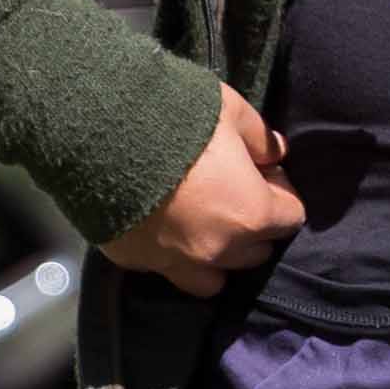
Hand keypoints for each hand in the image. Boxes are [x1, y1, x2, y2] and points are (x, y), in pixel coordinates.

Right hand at [101, 86, 304, 294]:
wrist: (98, 134)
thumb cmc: (176, 117)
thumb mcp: (231, 110)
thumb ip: (260, 138)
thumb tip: (276, 154)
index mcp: (251, 213)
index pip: (291, 217)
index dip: (281, 192)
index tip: (263, 173)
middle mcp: (219, 249)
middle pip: (256, 251)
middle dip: (252, 225)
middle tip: (232, 193)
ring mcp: (176, 262)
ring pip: (214, 278)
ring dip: (217, 255)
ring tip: (202, 225)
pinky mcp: (137, 263)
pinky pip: (167, 269)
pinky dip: (172, 254)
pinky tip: (162, 226)